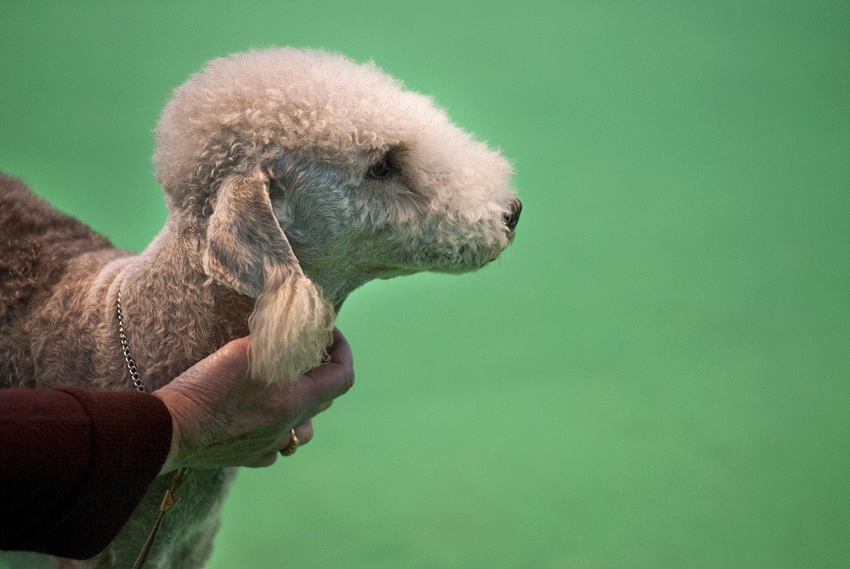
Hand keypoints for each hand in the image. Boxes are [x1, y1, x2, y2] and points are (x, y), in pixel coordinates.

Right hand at [151, 328, 353, 472]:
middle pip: (324, 400)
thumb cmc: (208, 388)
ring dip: (302, 408)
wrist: (169, 430)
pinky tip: (259, 418)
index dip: (342, 352)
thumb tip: (292, 319)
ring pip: (302, 430)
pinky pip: (274, 447)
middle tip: (304, 353)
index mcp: (296, 400)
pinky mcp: (247, 457)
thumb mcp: (244, 350)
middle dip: (321, 373)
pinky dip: (275, 431)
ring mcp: (268, 446)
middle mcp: (288, 427)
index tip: (329, 335)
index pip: (342, 377)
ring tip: (286, 390)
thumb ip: (274, 335)